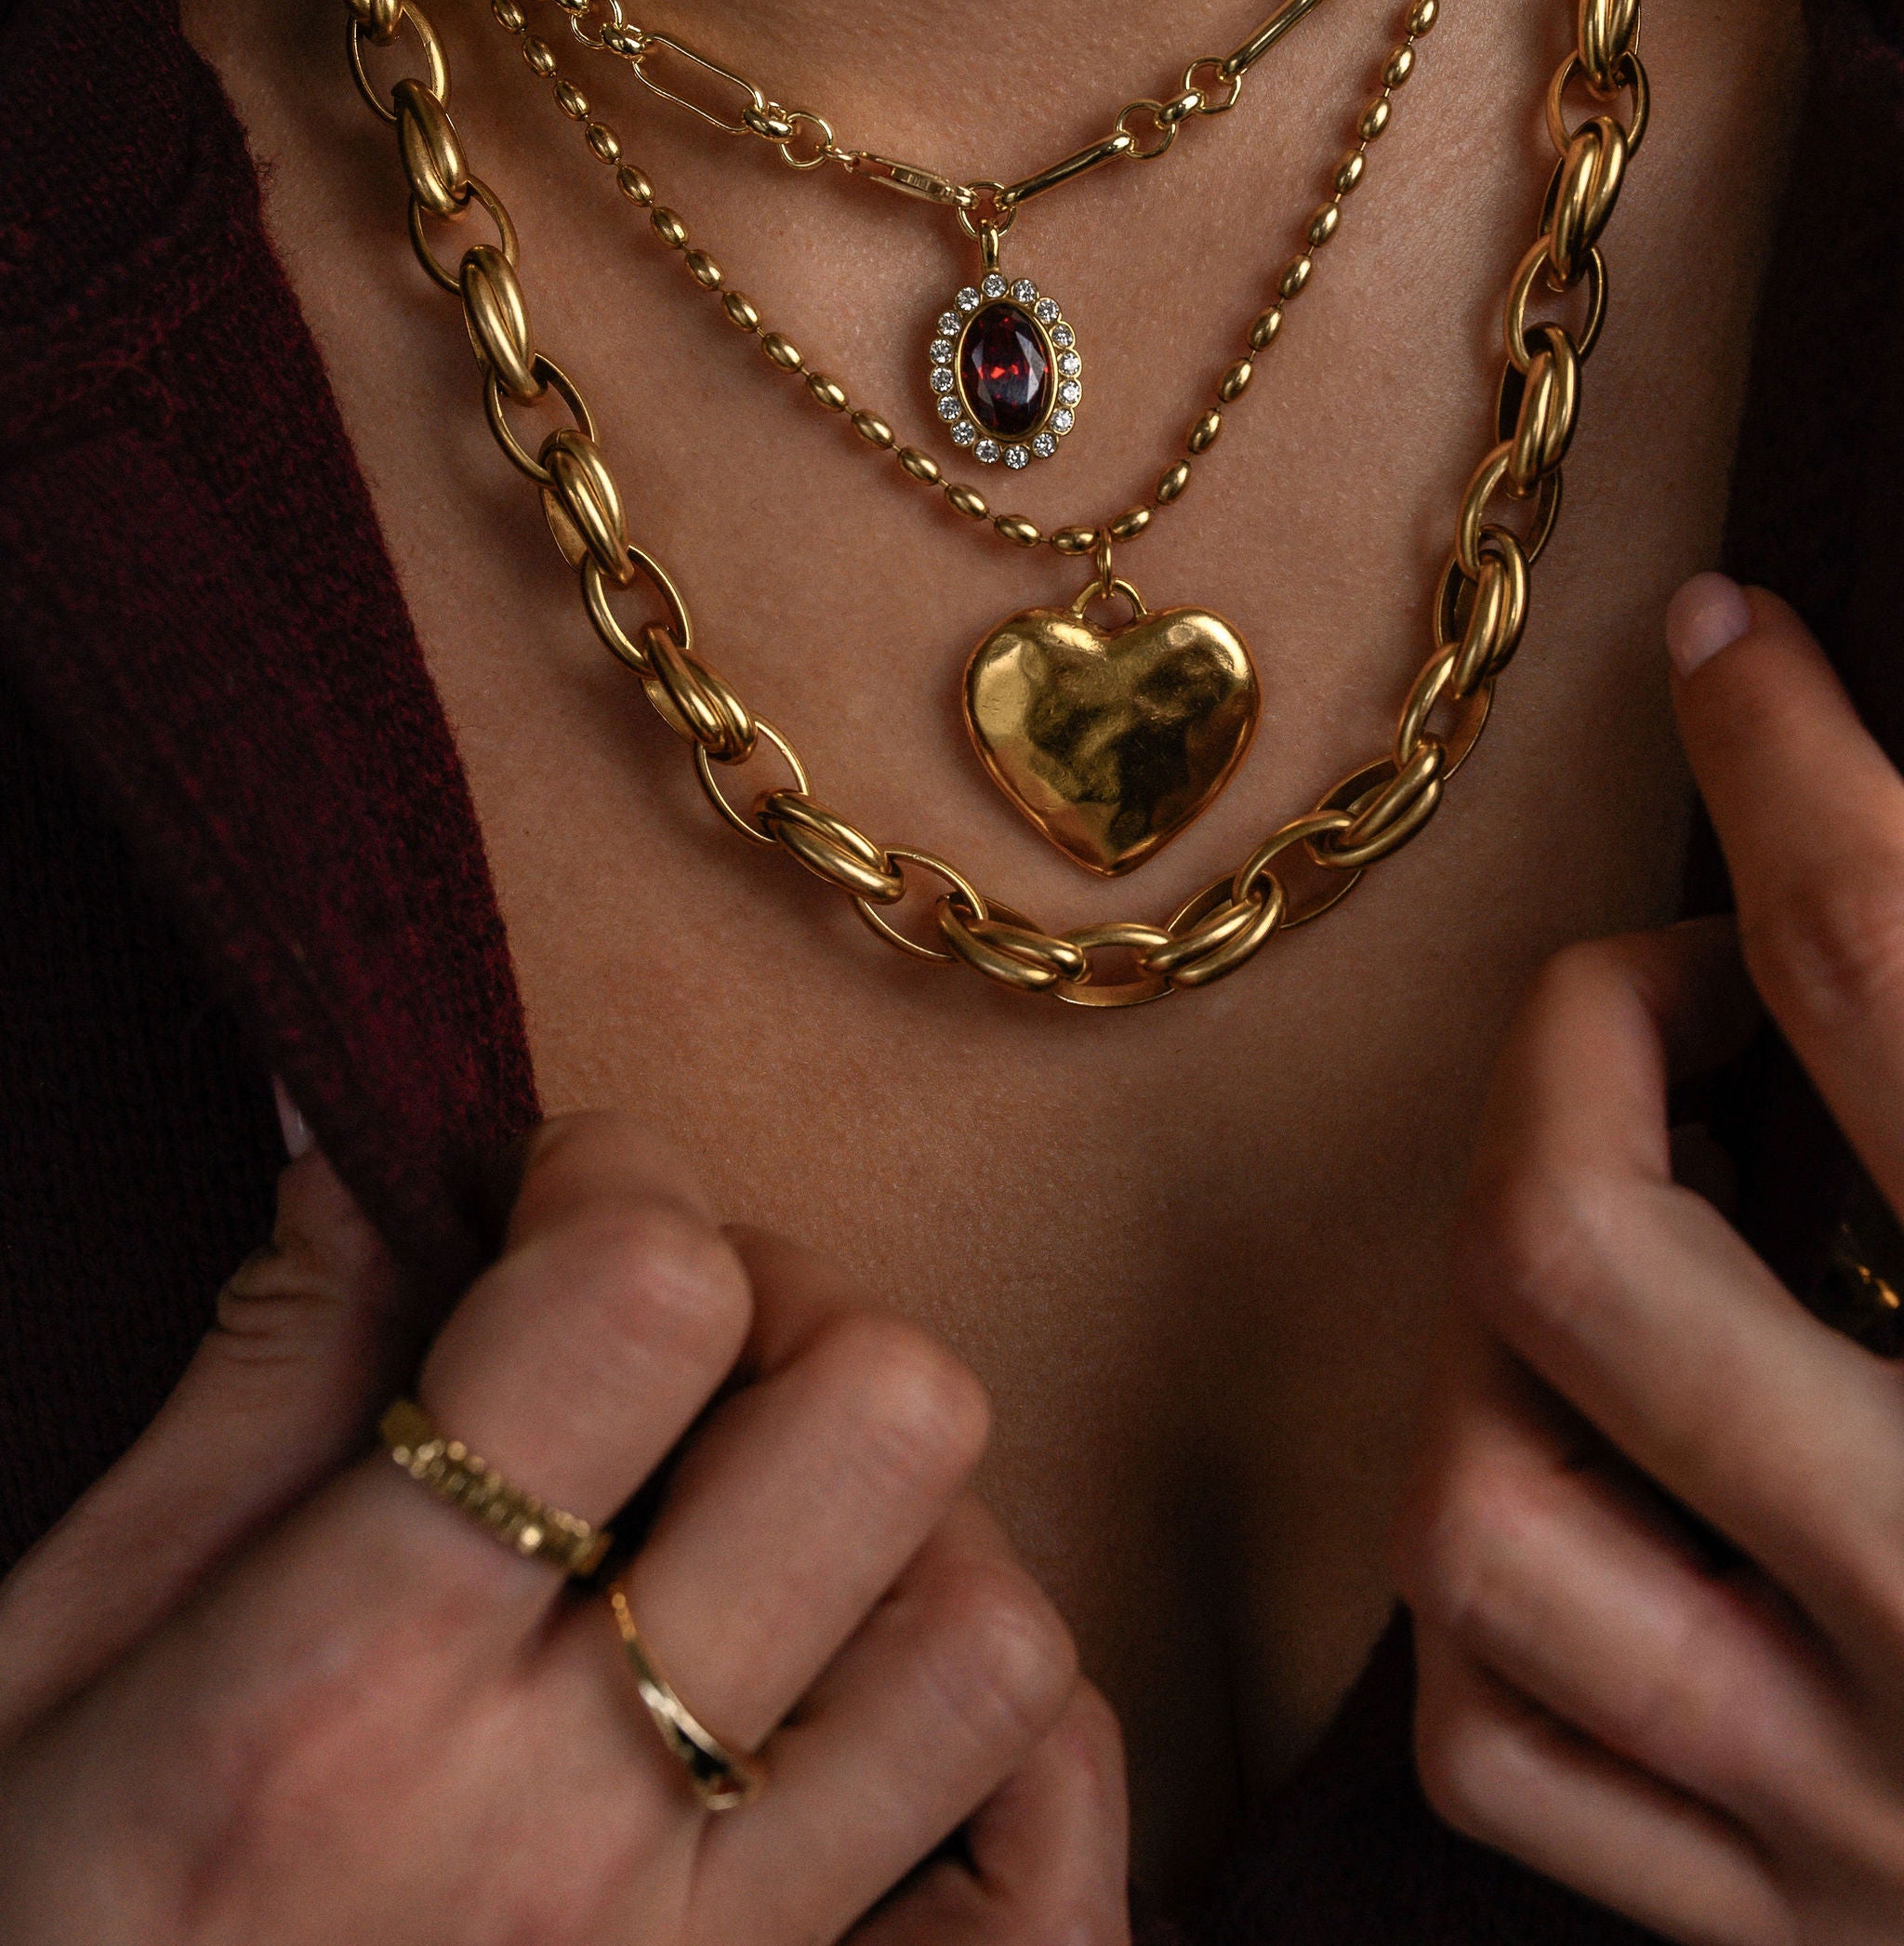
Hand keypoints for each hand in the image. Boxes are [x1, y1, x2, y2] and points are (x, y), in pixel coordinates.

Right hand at [0, 1112, 1126, 1943]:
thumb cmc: (37, 1938)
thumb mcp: (53, 1666)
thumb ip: (250, 1392)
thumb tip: (364, 1144)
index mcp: (347, 1691)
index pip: (641, 1306)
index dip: (613, 1179)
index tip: (549, 1201)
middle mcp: (564, 1831)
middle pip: (883, 1423)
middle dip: (791, 1312)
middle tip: (680, 1345)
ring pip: (993, 1639)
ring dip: (909, 1537)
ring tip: (773, 1535)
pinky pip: (1039, 1890)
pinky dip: (1016, 1763)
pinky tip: (872, 1703)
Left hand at [1396, 578, 1903, 1945]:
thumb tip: (1866, 838)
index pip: (1889, 984)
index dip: (1793, 770)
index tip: (1733, 652)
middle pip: (1585, 1259)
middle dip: (1578, 1050)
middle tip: (1681, 991)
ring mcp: (1875, 1813)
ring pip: (1486, 1520)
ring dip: (1495, 1326)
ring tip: (1615, 1233)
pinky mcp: (1798, 1943)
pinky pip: (1504, 1751)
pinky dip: (1485, 1592)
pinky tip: (1588, 1478)